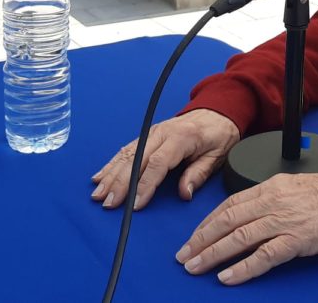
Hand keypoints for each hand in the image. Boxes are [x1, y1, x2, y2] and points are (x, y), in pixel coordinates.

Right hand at [90, 108, 239, 209]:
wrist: (216, 113)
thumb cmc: (218, 136)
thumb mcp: (217, 156)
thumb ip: (198, 174)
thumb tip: (184, 194)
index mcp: (181, 138)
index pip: (158, 164)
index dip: (145, 185)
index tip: (135, 204)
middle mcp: (162, 133)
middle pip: (136, 159)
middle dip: (120, 183)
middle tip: (109, 203)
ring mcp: (151, 132)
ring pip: (126, 155)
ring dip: (110, 175)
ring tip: (99, 194)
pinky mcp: (146, 135)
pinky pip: (126, 149)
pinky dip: (111, 164)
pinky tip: (99, 176)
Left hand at [174, 169, 317, 284]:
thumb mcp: (297, 186)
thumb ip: (274, 198)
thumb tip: (254, 212)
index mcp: (270, 187)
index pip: (229, 205)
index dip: (207, 222)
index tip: (193, 236)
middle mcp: (272, 202)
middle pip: (226, 221)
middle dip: (200, 240)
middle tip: (184, 255)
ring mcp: (283, 221)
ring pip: (238, 238)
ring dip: (212, 254)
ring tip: (195, 267)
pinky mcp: (296, 241)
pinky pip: (263, 257)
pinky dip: (242, 268)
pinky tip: (227, 277)